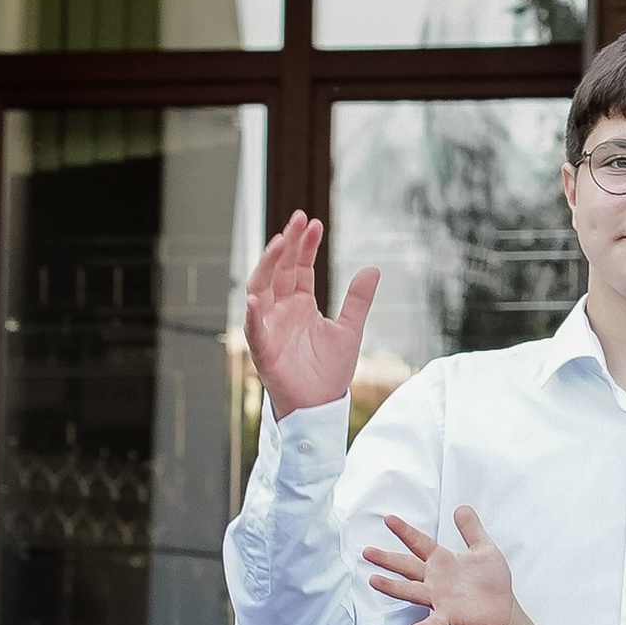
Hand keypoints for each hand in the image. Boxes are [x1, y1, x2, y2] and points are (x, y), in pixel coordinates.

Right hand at [243, 209, 378, 420]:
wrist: (321, 406)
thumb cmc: (329, 371)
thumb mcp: (350, 330)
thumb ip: (358, 300)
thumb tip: (373, 268)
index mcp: (300, 304)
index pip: (298, 267)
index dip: (305, 245)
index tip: (313, 222)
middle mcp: (281, 311)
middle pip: (279, 270)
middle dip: (287, 244)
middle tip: (298, 219)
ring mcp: (270, 328)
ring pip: (261, 290)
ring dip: (267, 267)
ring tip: (279, 243)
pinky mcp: (263, 351)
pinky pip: (254, 330)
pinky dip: (252, 316)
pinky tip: (255, 300)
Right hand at [361, 505, 514, 624]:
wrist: (503, 608)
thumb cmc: (491, 580)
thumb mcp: (484, 548)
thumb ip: (471, 529)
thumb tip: (462, 507)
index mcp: (442, 561)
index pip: (419, 542)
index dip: (405, 531)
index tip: (388, 518)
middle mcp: (435, 579)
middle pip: (407, 566)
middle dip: (387, 558)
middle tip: (366, 551)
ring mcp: (439, 598)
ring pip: (411, 591)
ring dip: (393, 587)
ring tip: (374, 581)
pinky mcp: (449, 616)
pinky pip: (434, 622)